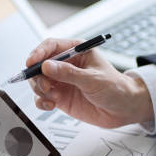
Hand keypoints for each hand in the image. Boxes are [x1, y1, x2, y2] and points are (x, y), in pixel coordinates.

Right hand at [27, 38, 153, 127]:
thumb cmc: (115, 88)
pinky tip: (51, 105)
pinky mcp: (60, 97)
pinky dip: (42, 102)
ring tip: (52, 97)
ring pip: (38, 81)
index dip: (39, 53)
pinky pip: (42, 97)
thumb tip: (47, 66)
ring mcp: (62, 81)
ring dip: (40, 90)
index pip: (51, 46)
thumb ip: (69, 73)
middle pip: (40, 65)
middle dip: (37, 76)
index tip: (31, 62)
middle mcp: (66, 64)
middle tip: (45, 86)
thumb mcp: (93, 79)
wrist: (123, 109)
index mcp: (76, 51)